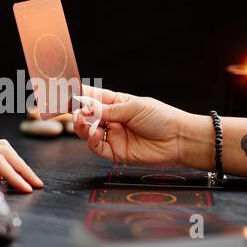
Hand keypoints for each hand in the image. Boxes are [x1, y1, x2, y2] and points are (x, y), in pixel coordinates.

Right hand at [73, 85, 189, 164]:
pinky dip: (92, 141)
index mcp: (115, 103)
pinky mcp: (116, 152)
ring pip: (88, 133)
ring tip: (82, 122)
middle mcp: (111, 119)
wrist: (178, 139)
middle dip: (78, 113)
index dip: (79, 96)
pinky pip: (97, 148)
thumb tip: (85, 108)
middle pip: (86, 117)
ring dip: (81, 127)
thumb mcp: (133, 107)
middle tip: (76, 112)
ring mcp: (113, 135)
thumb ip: (108, 110)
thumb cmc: (160, 117)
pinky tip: (94, 134)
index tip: (68, 94)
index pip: (92, 98)